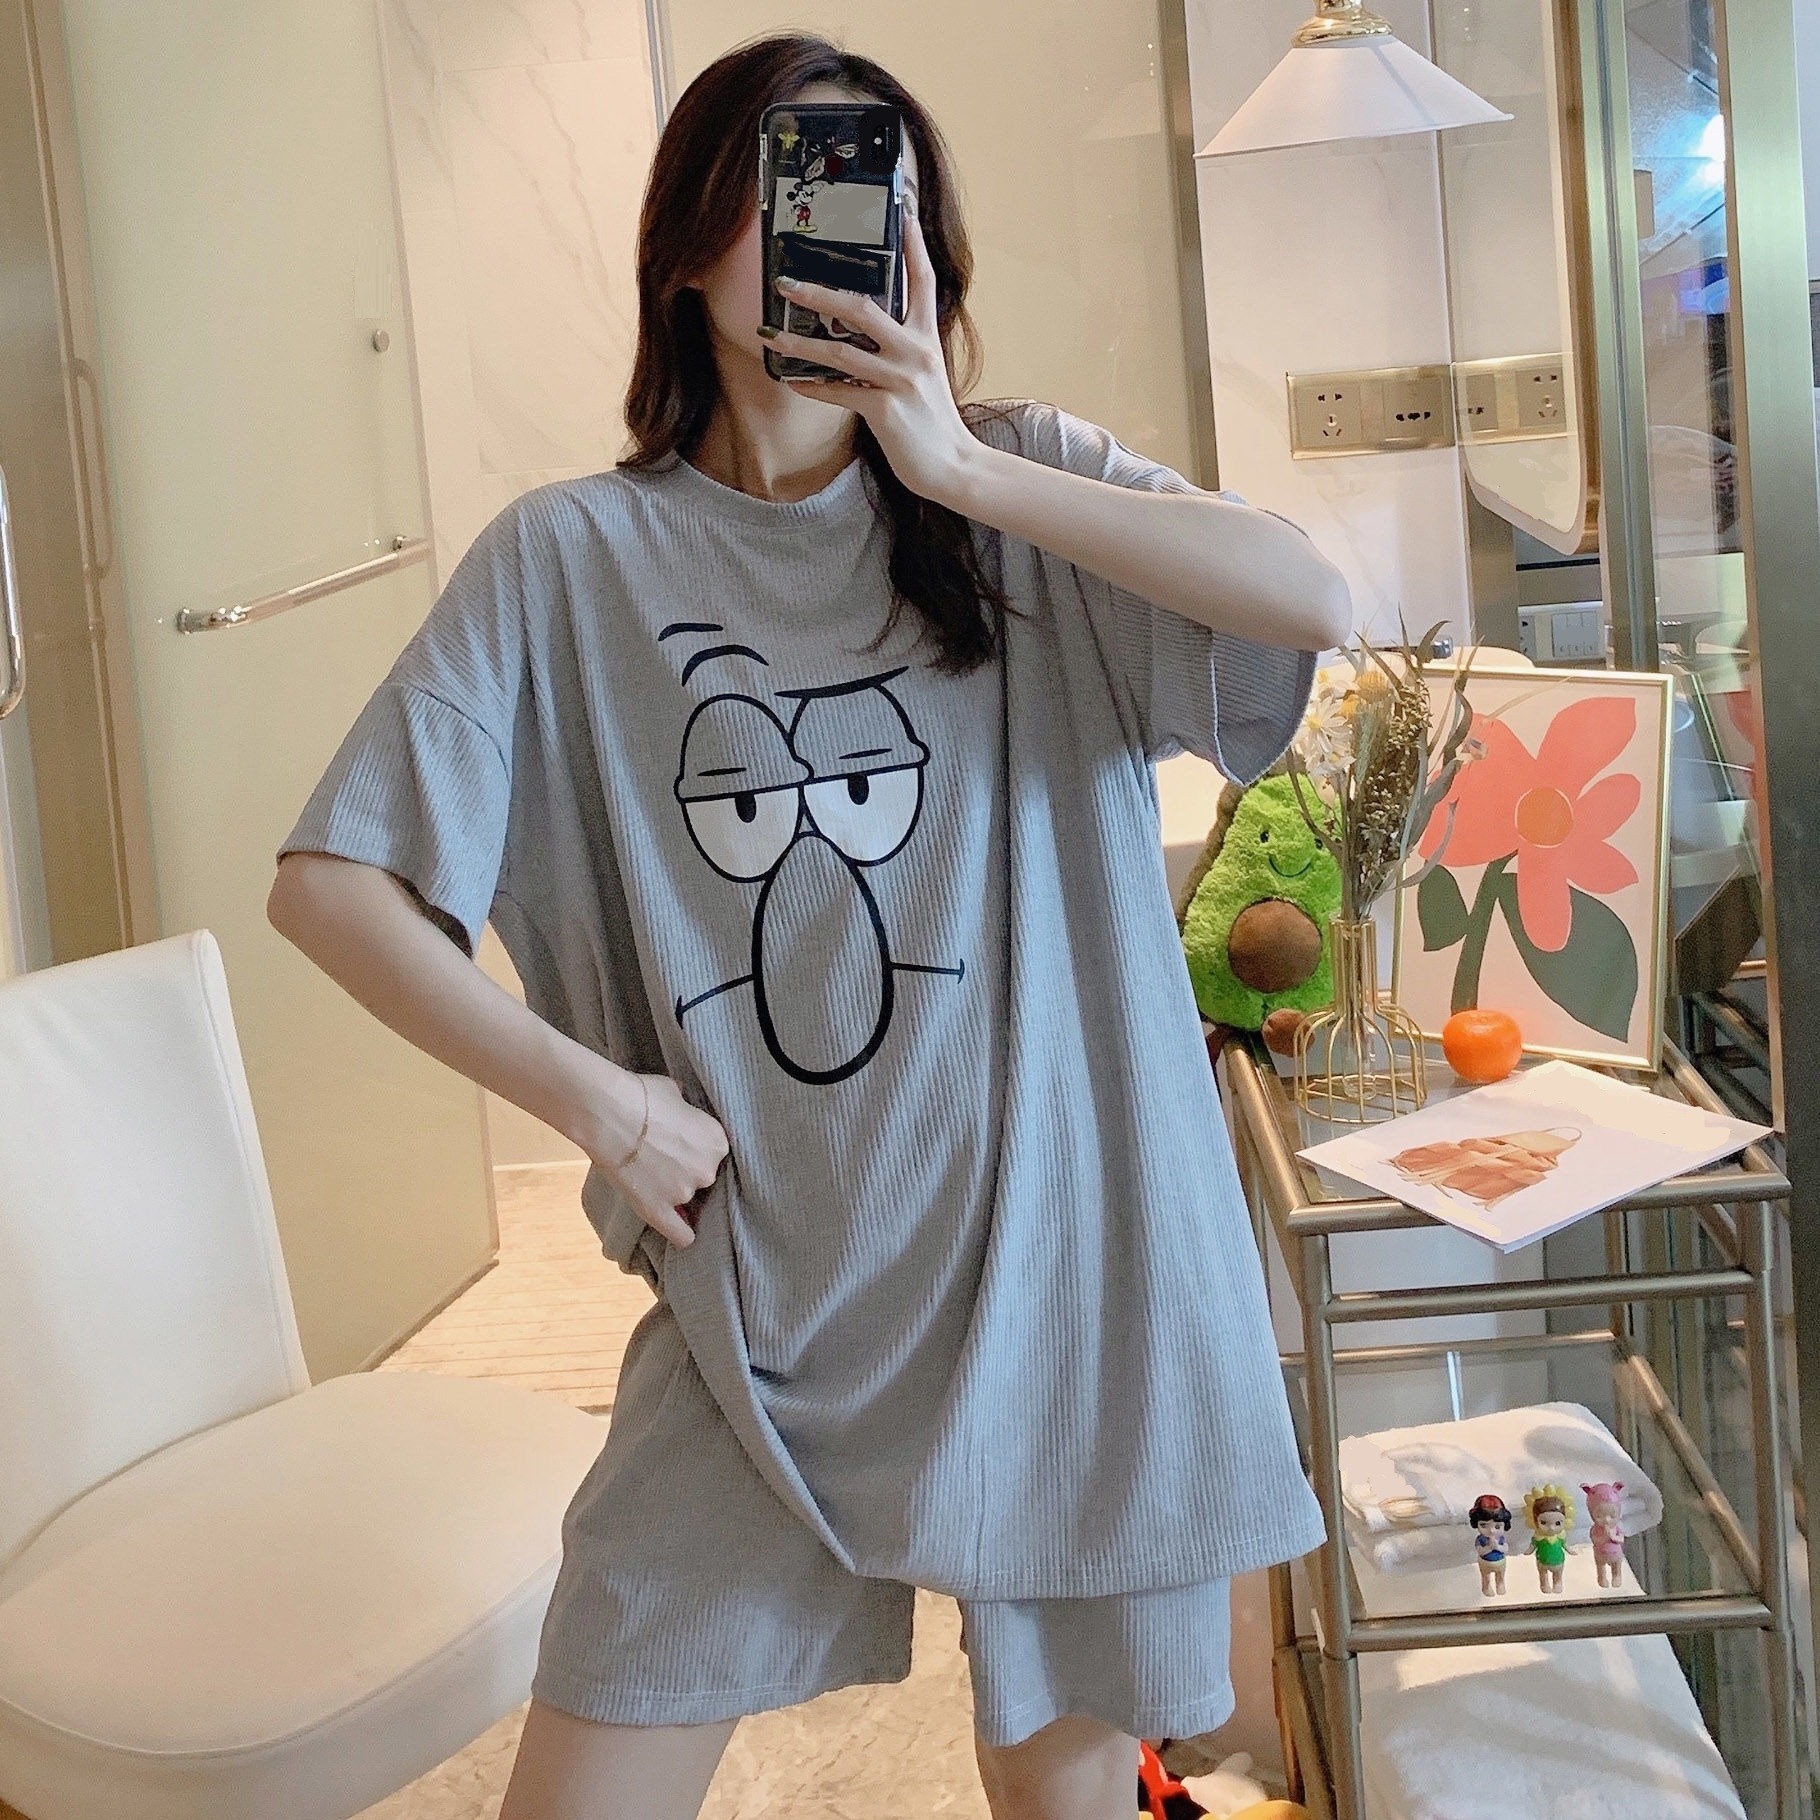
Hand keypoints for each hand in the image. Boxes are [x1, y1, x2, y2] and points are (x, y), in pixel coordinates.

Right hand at [570, 1059, 728, 1248]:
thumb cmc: (642, 1096)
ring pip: (689, 1201)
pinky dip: (683, 1235)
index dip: (699, 1148)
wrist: (610, 1113)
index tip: (685, 1144)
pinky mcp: (658, 1210)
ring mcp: (682, 1193)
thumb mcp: (676, 1093)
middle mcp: (707, 1170)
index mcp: (718, 1142)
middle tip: (665, 1158)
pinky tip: (685, 1235)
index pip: (716, 1152)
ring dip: (676, 1192)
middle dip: (688, 1169)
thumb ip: (686, 1110)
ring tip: (652, 1177)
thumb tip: (681, 1108)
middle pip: (705, 1177)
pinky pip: (680, 1234)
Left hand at [762, 205, 979, 506]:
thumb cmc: (931, 422)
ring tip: (770, 335)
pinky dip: (812, 387)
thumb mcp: (922, 375)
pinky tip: (792, 382)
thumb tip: (855, 336)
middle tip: (786, 282)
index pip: (922, 280)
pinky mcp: (886, 409)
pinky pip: (838, 392)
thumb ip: (897, 350)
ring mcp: (900, 380)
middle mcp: (915, 351)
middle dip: (820, 293)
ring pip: (840, 351)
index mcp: (926, 338)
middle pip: (862, 308)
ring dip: (799, 344)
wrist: (952, 466)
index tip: (901, 211)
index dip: (912, 244)